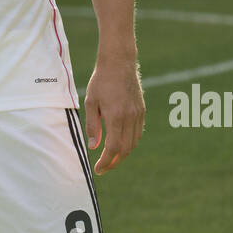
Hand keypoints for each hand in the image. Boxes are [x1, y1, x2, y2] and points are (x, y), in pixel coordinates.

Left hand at [83, 54, 144, 174]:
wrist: (119, 63)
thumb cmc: (101, 81)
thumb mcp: (91, 102)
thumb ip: (93, 126)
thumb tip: (94, 147)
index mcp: (115, 116)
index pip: (113, 148)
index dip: (106, 162)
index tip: (98, 169)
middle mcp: (129, 118)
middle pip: (125, 150)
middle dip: (114, 162)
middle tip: (103, 168)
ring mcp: (138, 115)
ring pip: (133, 143)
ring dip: (122, 154)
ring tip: (110, 158)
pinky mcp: (141, 111)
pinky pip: (138, 133)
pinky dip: (130, 143)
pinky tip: (121, 145)